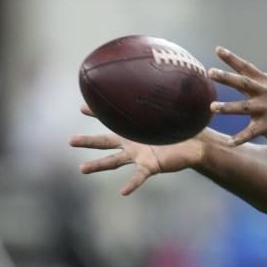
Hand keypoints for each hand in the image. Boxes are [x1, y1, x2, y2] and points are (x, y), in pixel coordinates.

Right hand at [69, 105, 204, 194]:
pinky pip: (139, 176)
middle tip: (70, 141)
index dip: (97, 112)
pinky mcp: (152, 166)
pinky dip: (131, 184)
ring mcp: (140, 156)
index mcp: (133, 130)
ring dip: (98, 165)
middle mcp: (132, 144)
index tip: (82, 106)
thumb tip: (168, 74)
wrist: (197, 145)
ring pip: (114, 161)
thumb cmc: (183, 128)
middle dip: (87, 141)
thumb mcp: (171, 111)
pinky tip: (122, 191)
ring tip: (82, 169)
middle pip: (105, 142)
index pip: (111, 120)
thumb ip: (164, 98)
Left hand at [208, 47, 266, 146]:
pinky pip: (252, 132)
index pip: (246, 68)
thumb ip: (257, 82)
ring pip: (244, 107)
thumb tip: (241, 72)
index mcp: (266, 82)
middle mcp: (266, 93)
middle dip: (226, 77)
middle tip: (211, 72)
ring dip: (227, 107)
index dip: (232, 58)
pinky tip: (230, 143)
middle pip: (243, 83)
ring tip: (212, 107)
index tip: (218, 49)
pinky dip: (240, 138)